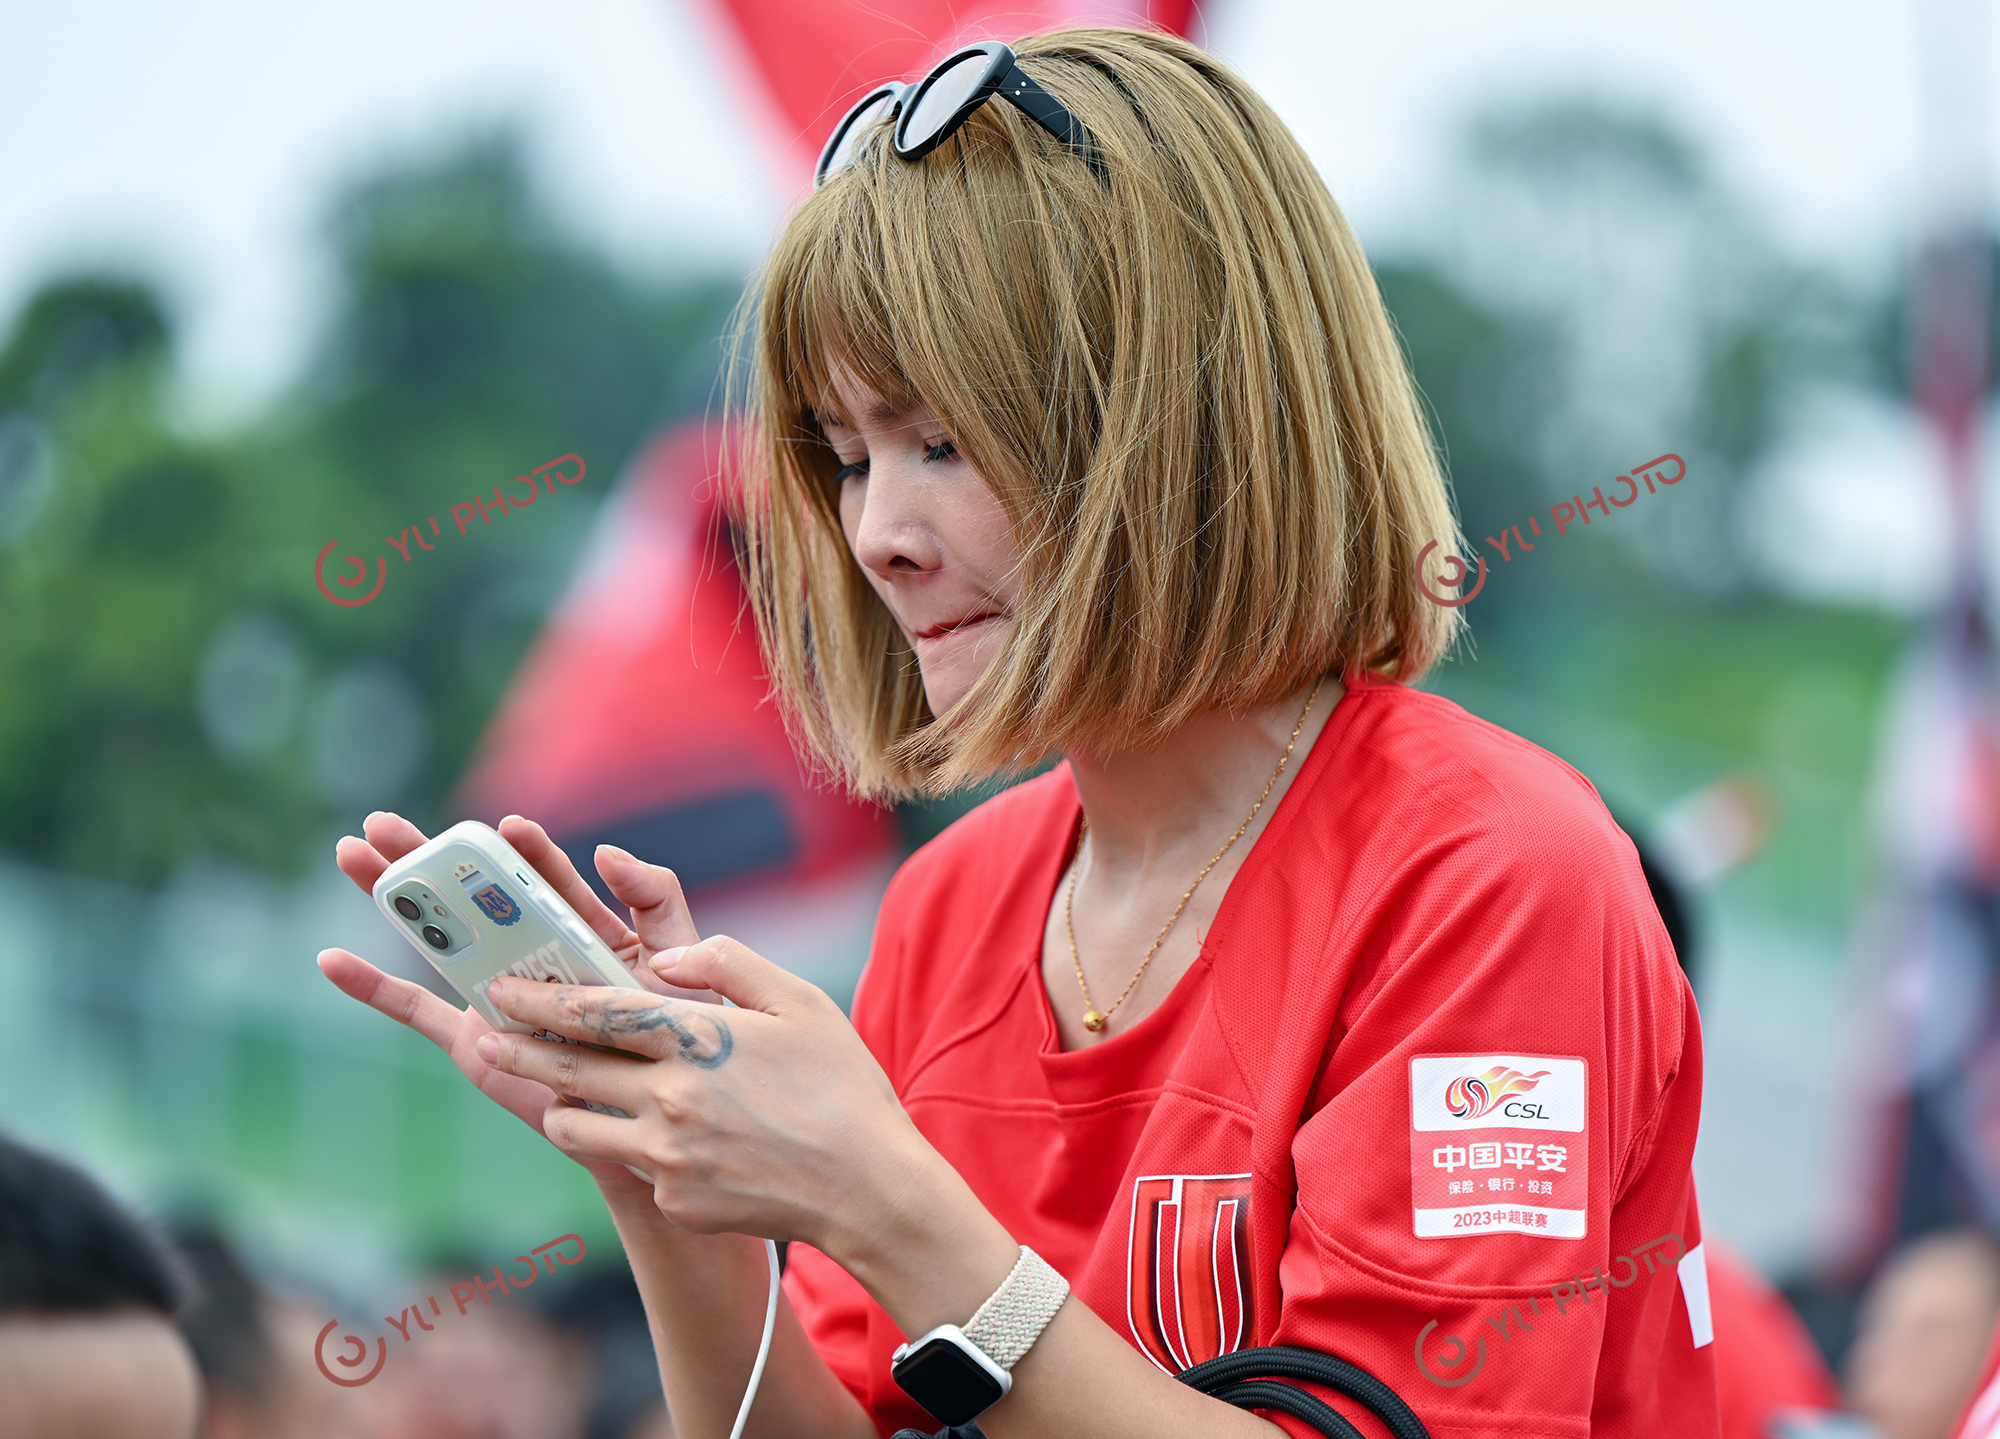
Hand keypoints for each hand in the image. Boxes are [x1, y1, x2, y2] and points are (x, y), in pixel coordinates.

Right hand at [317, 811, 718, 1190]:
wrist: (657, 1116)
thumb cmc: (678, 1035)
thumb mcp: (676, 955)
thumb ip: (655, 897)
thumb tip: (604, 851)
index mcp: (579, 930)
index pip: (545, 880)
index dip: (525, 851)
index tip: (509, 827)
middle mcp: (530, 955)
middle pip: (470, 895)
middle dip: (427, 855)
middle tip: (381, 820)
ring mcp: (496, 994)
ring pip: (436, 937)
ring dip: (392, 896)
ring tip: (350, 853)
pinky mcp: (472, 1038)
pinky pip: (415, 1010)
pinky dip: (372, 989)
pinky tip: (332, 961)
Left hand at [468, 938, 935, 1256]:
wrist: (869, 1188)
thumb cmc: (841, 1085)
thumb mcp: (798, 1000)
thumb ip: (726, 962)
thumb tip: (663, 956)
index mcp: (697, 1038)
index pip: (594, 1010)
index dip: (540, 998)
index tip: (503, 989)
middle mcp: (669, 1097)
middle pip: (565, 1066)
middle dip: (515, 1046)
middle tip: (484, 1035)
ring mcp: (666, 1155)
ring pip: (576, 1125)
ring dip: (557, 1103)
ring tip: (556, 1091)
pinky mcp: (674, 1199)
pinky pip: (630, 1164)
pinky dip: (631, 1145)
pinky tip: (655, 1138)